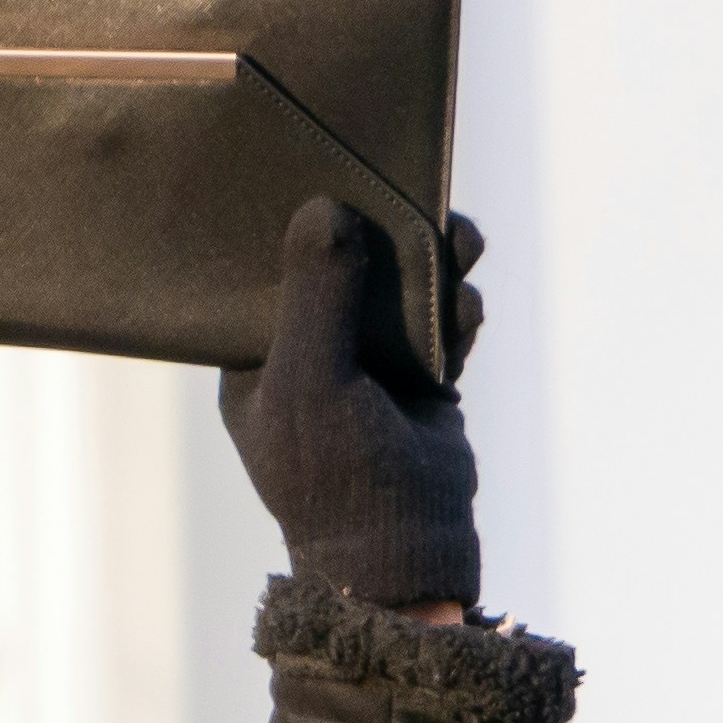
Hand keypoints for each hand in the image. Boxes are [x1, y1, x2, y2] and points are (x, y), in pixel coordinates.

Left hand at [218, 198, 485, 610]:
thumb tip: (327, 209)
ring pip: (400, 290)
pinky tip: (465, 310)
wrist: (407, 558)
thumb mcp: (312, 381)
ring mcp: (368, 367)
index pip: (268, 270)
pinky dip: (457, 310)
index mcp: (257, 358)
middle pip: (345, 266)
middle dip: (383, 228)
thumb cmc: (335, 481)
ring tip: (462, 239)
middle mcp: (310, 354)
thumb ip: (318, 295)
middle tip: (415, 191)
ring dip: (434, 261)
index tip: (328, 165)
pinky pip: (440, 324)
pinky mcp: (421, 382)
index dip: (299, 220)